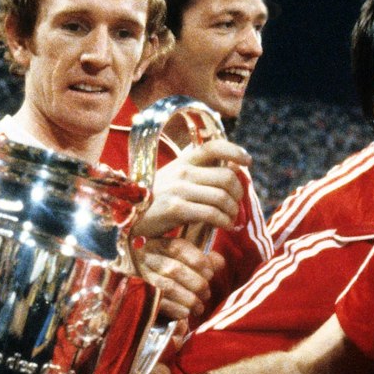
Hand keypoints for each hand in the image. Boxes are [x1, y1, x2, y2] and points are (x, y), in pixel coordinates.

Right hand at [133, 139, 248, 238]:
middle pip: (226, 176)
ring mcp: (178, 189)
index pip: (214, 146)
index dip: (235, 151)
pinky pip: (211, 214)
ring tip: (231, 219)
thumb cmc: (154, 200)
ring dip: (232, 211)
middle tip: (237, 205)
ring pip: (222, 197)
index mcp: (183, 161)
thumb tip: (232, 169)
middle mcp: (182, 171)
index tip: (247, 162)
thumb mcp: (173, 178)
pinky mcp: (175, 209)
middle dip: (238, 193)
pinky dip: (224, 222)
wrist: (125, 216)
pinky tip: (224, 226)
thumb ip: (199, 173)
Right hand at [138, 236, 224, 322]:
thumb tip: (219, 262)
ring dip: (190, 299)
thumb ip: (205, 261)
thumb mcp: (186, 262)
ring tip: (199, 307)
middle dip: (197, 284)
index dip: (198, 261)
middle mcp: (146, 259)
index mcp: (158, 244)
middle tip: (206, 293)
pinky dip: (177, 310)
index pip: (178, 247)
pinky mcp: (140, 297)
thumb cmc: (171, 274)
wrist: (145, 294)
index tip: (210, 274)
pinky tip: (186, 313)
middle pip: (175, 269)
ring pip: (169, 287)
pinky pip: (161, 304)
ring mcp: (140, 278)